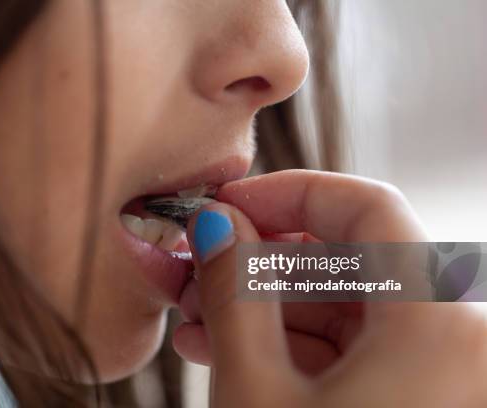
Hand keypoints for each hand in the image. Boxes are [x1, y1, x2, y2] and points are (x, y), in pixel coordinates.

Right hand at [174, 170, 486, 406]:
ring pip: (346, 309)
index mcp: (442, 328)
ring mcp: (443, 374)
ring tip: (200, 320)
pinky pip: (354, 351)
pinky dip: (291, 348)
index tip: (229, 203)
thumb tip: (216, 225)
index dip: (287, 194)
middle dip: (261, 262)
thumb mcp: (256, 391)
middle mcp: (461, 344)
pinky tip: (230, 351)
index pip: (367, 207)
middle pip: (351, 260)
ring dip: (265, 309)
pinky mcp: (420, 399)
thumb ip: (234, 293)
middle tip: (200, 268)